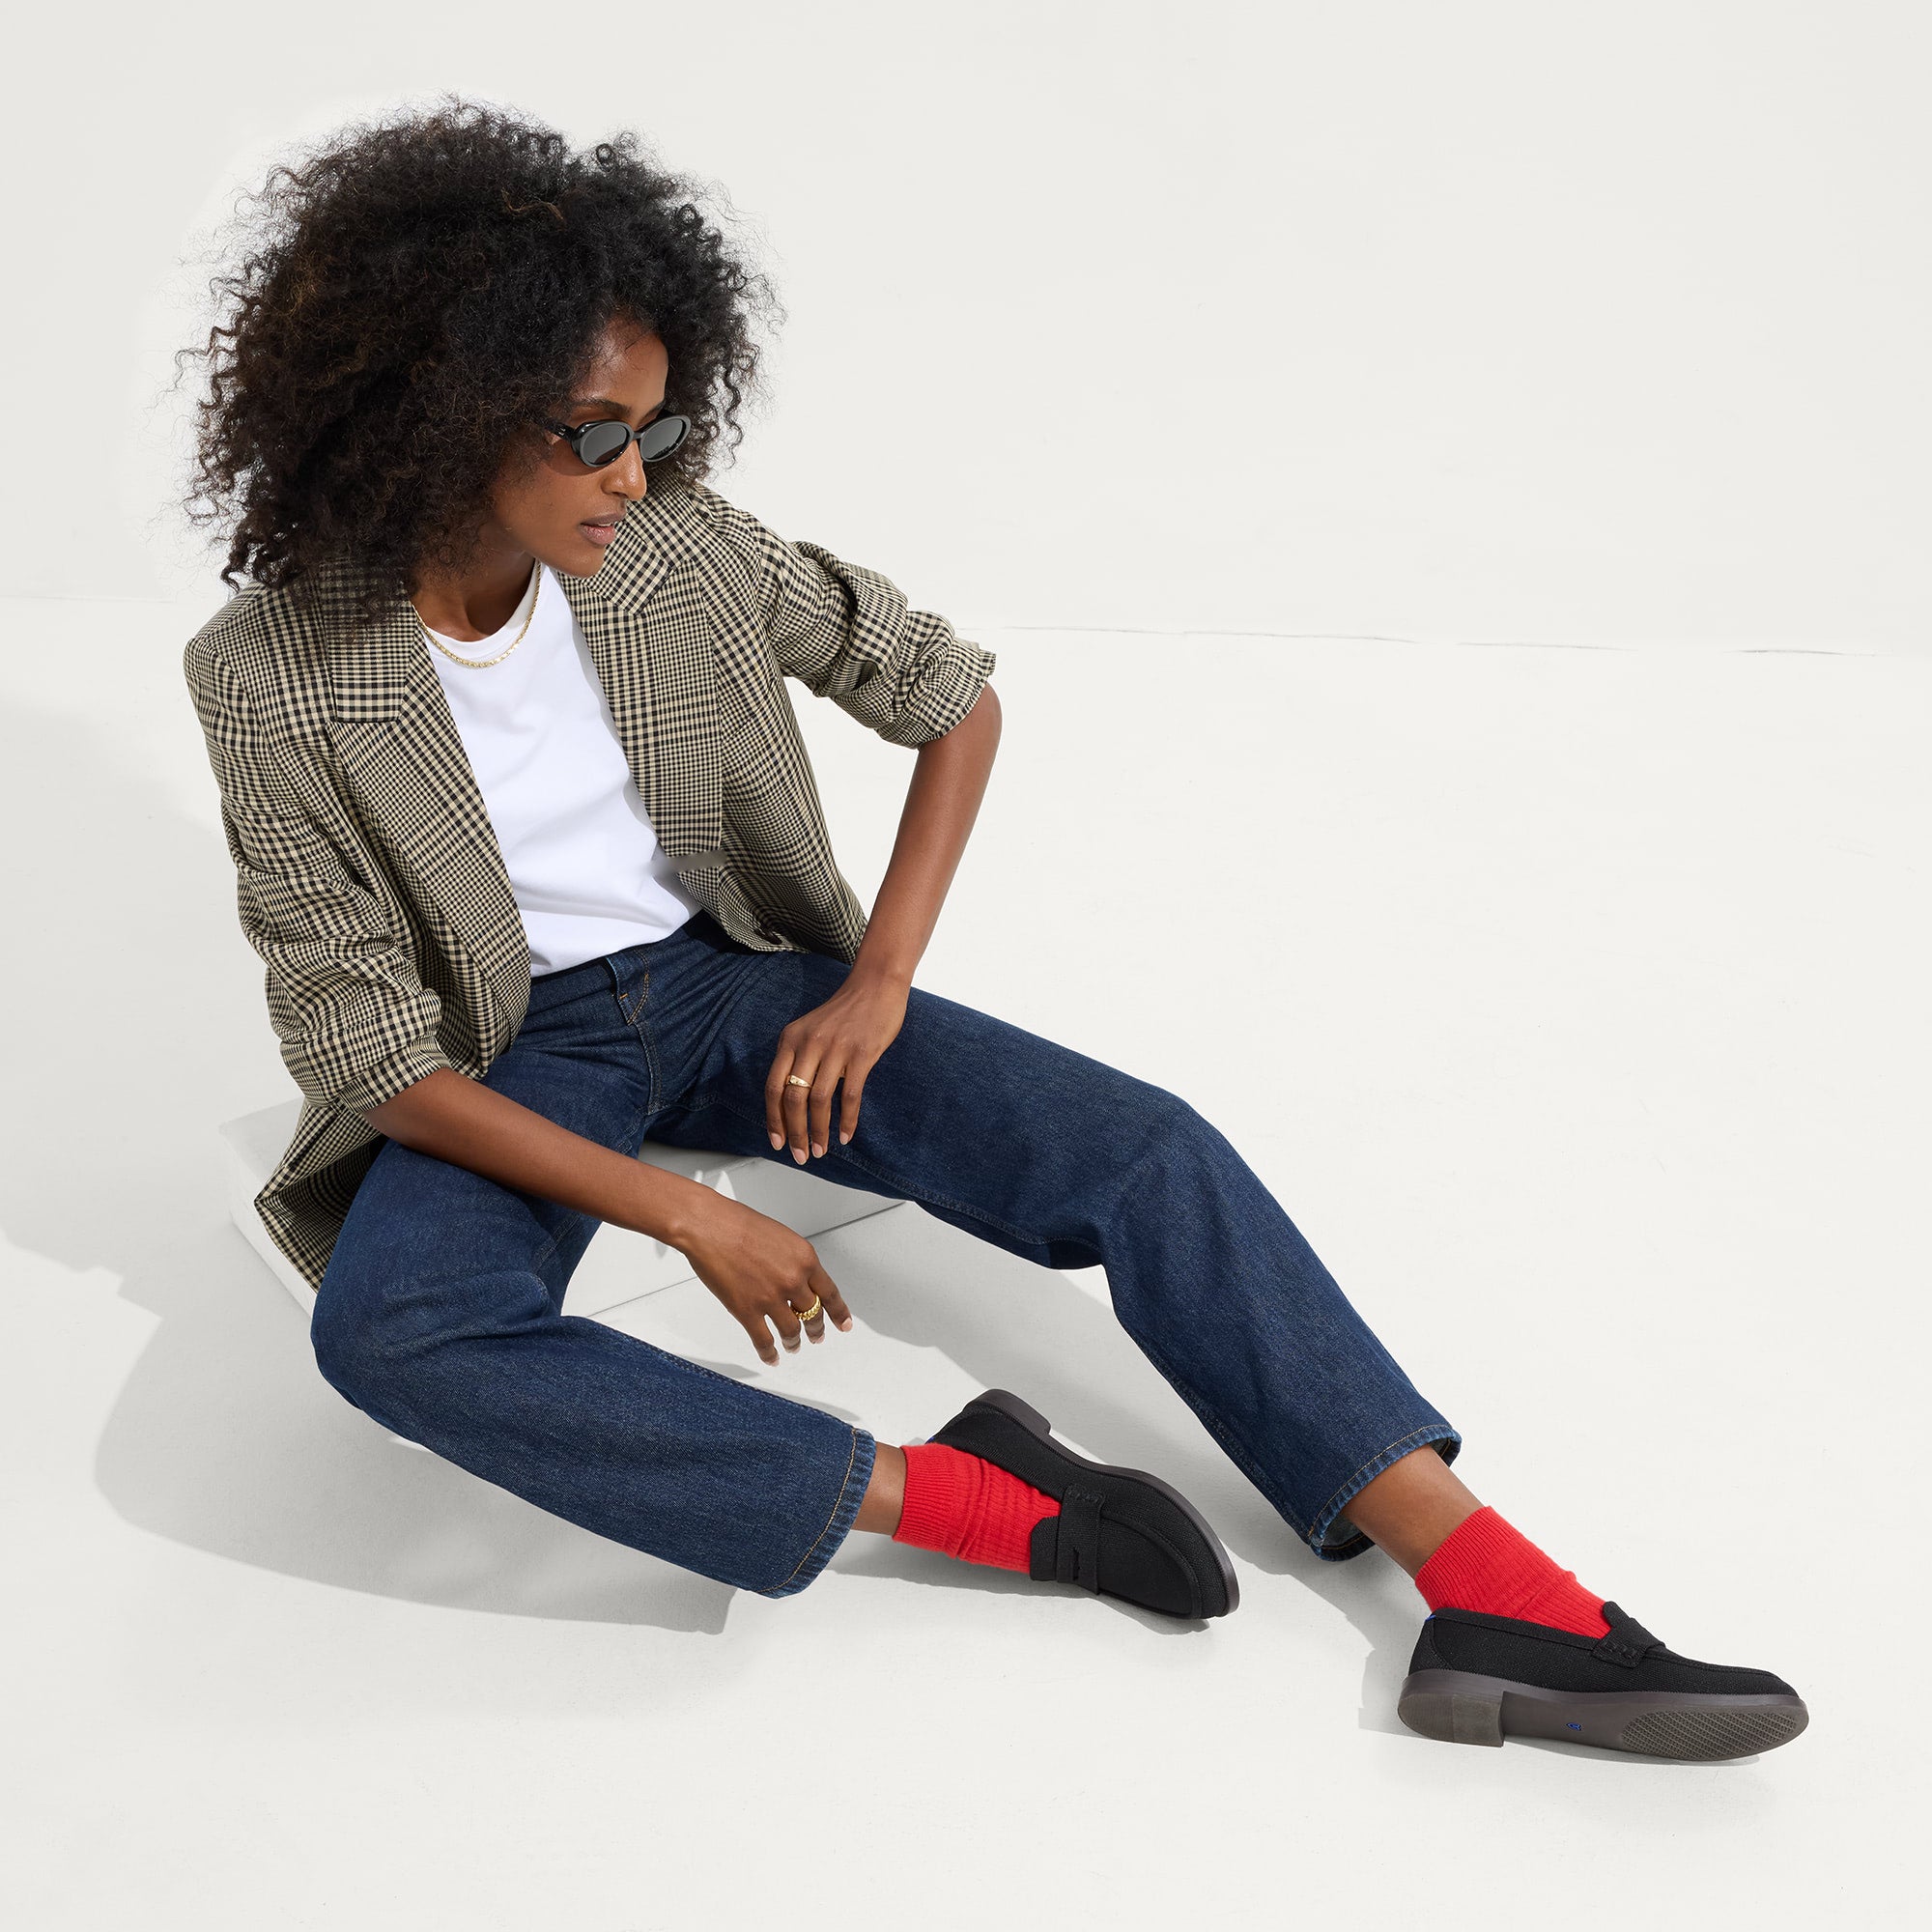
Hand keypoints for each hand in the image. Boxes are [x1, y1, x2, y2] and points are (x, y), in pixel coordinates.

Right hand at [679, 1190, 853, 1364]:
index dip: (838, 1312)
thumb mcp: (781, 1237)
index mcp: (805, 1259)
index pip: (830, 1293)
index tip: (843, 1324)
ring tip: (793, 1346)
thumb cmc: (738, 1224)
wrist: (708, 1226)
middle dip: (816, 1329)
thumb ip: (794, 1261)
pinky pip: (764, 1341)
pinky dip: (770, 1353)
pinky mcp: (747, 1311)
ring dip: (794, 1342)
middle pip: (813, 1314)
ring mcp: (771, 1298)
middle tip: (816, 1336)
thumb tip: (798, 1281)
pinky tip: (772, 1357)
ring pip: (792, 1330)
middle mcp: (793, 1280)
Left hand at [765, 965, 909, 1161]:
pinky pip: (850, 1095)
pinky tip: (846, 1135)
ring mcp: (835, 1049)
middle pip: (793, 1098)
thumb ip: (798, 1057)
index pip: (773, 1087)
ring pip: (819, 1100)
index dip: (773, 1119)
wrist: (876, 986)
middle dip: (795, 1132)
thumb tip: (790, 1100)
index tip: (777, 1142)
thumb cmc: (844, 1012)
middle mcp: (808, 1044)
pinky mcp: (861, 1054)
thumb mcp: (809, 1029)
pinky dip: (847, 1120)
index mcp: (790, 1039)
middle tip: (800, 1155)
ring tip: (821, 1150)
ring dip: (818, 1131)